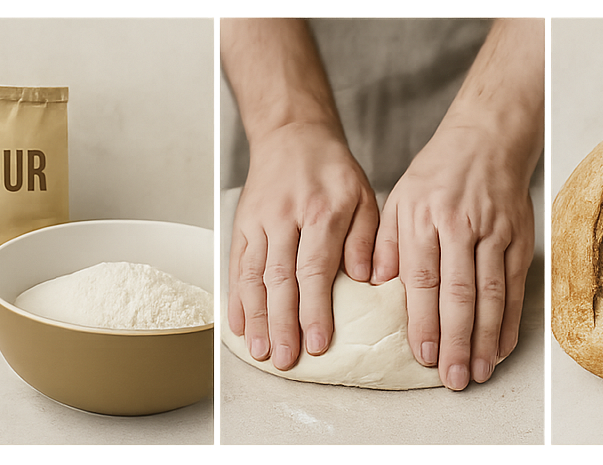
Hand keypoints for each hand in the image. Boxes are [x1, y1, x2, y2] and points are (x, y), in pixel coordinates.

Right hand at [228, 122, 378, 370]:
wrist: (292, 133)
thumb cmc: (333, 170)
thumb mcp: (365, 196)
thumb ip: (365, 238)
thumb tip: (365, 279)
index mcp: (322, 211)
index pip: (315, 268)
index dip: (314, 309)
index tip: (316, 342)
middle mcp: (286, 217)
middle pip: (280, 278)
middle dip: (282, 323)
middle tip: (285, 358)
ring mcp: (259, 221)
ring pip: (253, 275)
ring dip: (256, 317)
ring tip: (260, 351)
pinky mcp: (242, 223)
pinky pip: (236, 264)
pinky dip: (236, 297)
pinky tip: (238, 325)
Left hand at [371, 124, 535, 389]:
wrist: (487, 138)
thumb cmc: (437, 173)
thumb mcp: (399, 199)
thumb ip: (386, 243)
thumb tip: (375, 285)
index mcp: (424, 219)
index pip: (424, 279)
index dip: (425, 320)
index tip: (423, 354)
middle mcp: (461, 227)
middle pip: (460, 293)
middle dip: (456, 340)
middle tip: (452, 378)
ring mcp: (495, 233)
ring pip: (491, 294)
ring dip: (485, 338)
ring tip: (477, 371)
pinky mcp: (519, 239)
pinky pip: (515, 286)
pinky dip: (510, 319)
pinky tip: (502, 345)